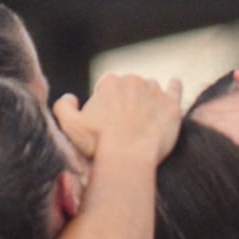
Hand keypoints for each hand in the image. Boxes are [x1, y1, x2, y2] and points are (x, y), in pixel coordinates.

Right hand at [59, 69, 180, 165]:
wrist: (128, 157)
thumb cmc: (98, 143)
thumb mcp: (69, 125)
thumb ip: (63, 106)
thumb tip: (71, 97)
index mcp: (110, 82)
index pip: (108, 86)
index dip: (107, 103)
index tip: (107, 121)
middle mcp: (134, 81)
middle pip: (131, 86)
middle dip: (128, 100)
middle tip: (126, 123)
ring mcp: (155, 92)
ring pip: (152, 89)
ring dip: (149, 98)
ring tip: (146, 117)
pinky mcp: (172, 105)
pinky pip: (176, 88)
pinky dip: (174, 86)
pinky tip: (174, 84)